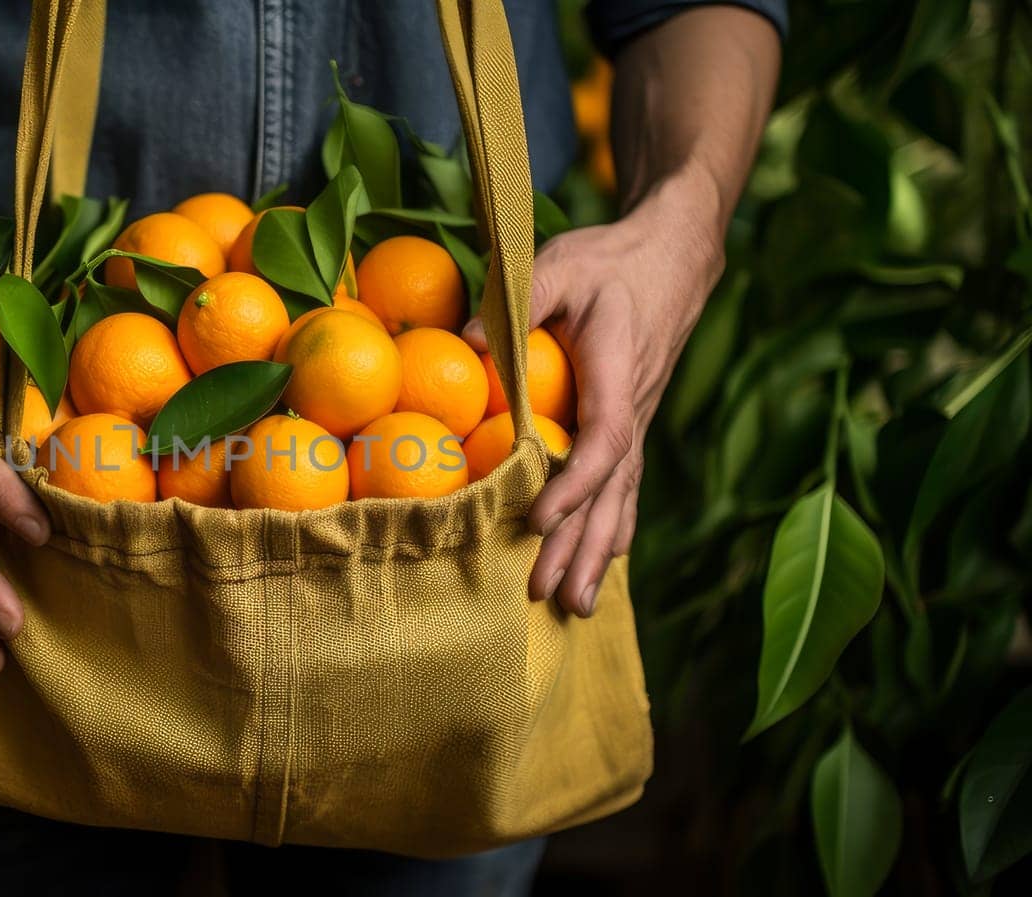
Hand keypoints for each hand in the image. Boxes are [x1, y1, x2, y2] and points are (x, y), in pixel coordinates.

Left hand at [464, 181, 723, 616]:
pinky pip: (625, 487)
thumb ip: (518, 304)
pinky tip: (603, 565)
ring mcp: (639, 423)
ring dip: (597, 554)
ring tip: (576, 607)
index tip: (539, 518)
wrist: (672, 255)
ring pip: (620, 498)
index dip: (574, 485)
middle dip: (578, 545)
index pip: (604, 442)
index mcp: (619, 375)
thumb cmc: (608, 259)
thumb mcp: (560, 266)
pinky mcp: (634, 425)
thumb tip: (466, 346)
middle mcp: (636, 410)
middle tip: (547, 594)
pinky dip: (612, 528)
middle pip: (611, 491)